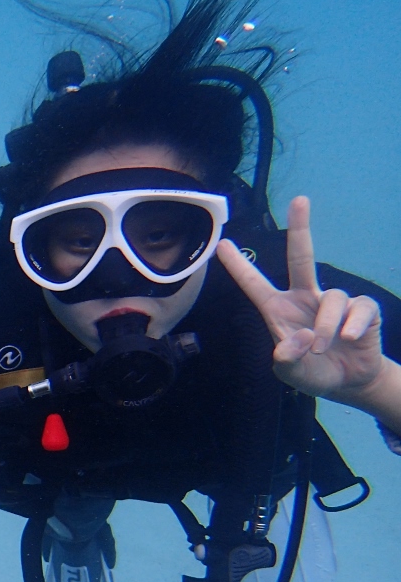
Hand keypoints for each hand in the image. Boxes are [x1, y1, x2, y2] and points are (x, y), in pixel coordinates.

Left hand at [217, 197, 383, 402]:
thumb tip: (300, 336)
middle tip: (299, 199)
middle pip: (301, 258)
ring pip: (332, 298)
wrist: (347, 382)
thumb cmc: (312, 372)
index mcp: (278, 310)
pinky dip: (353, 325)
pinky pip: (358, 308)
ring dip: (326, 326)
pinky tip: (350, 339)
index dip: (238, 266)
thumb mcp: (290, 372)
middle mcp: (304, 298)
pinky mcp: (361, 309)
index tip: (221, 244)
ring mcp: (333, 301)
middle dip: (301, 228)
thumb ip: (288, 359)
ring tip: (322, 347)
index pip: (254, 285)